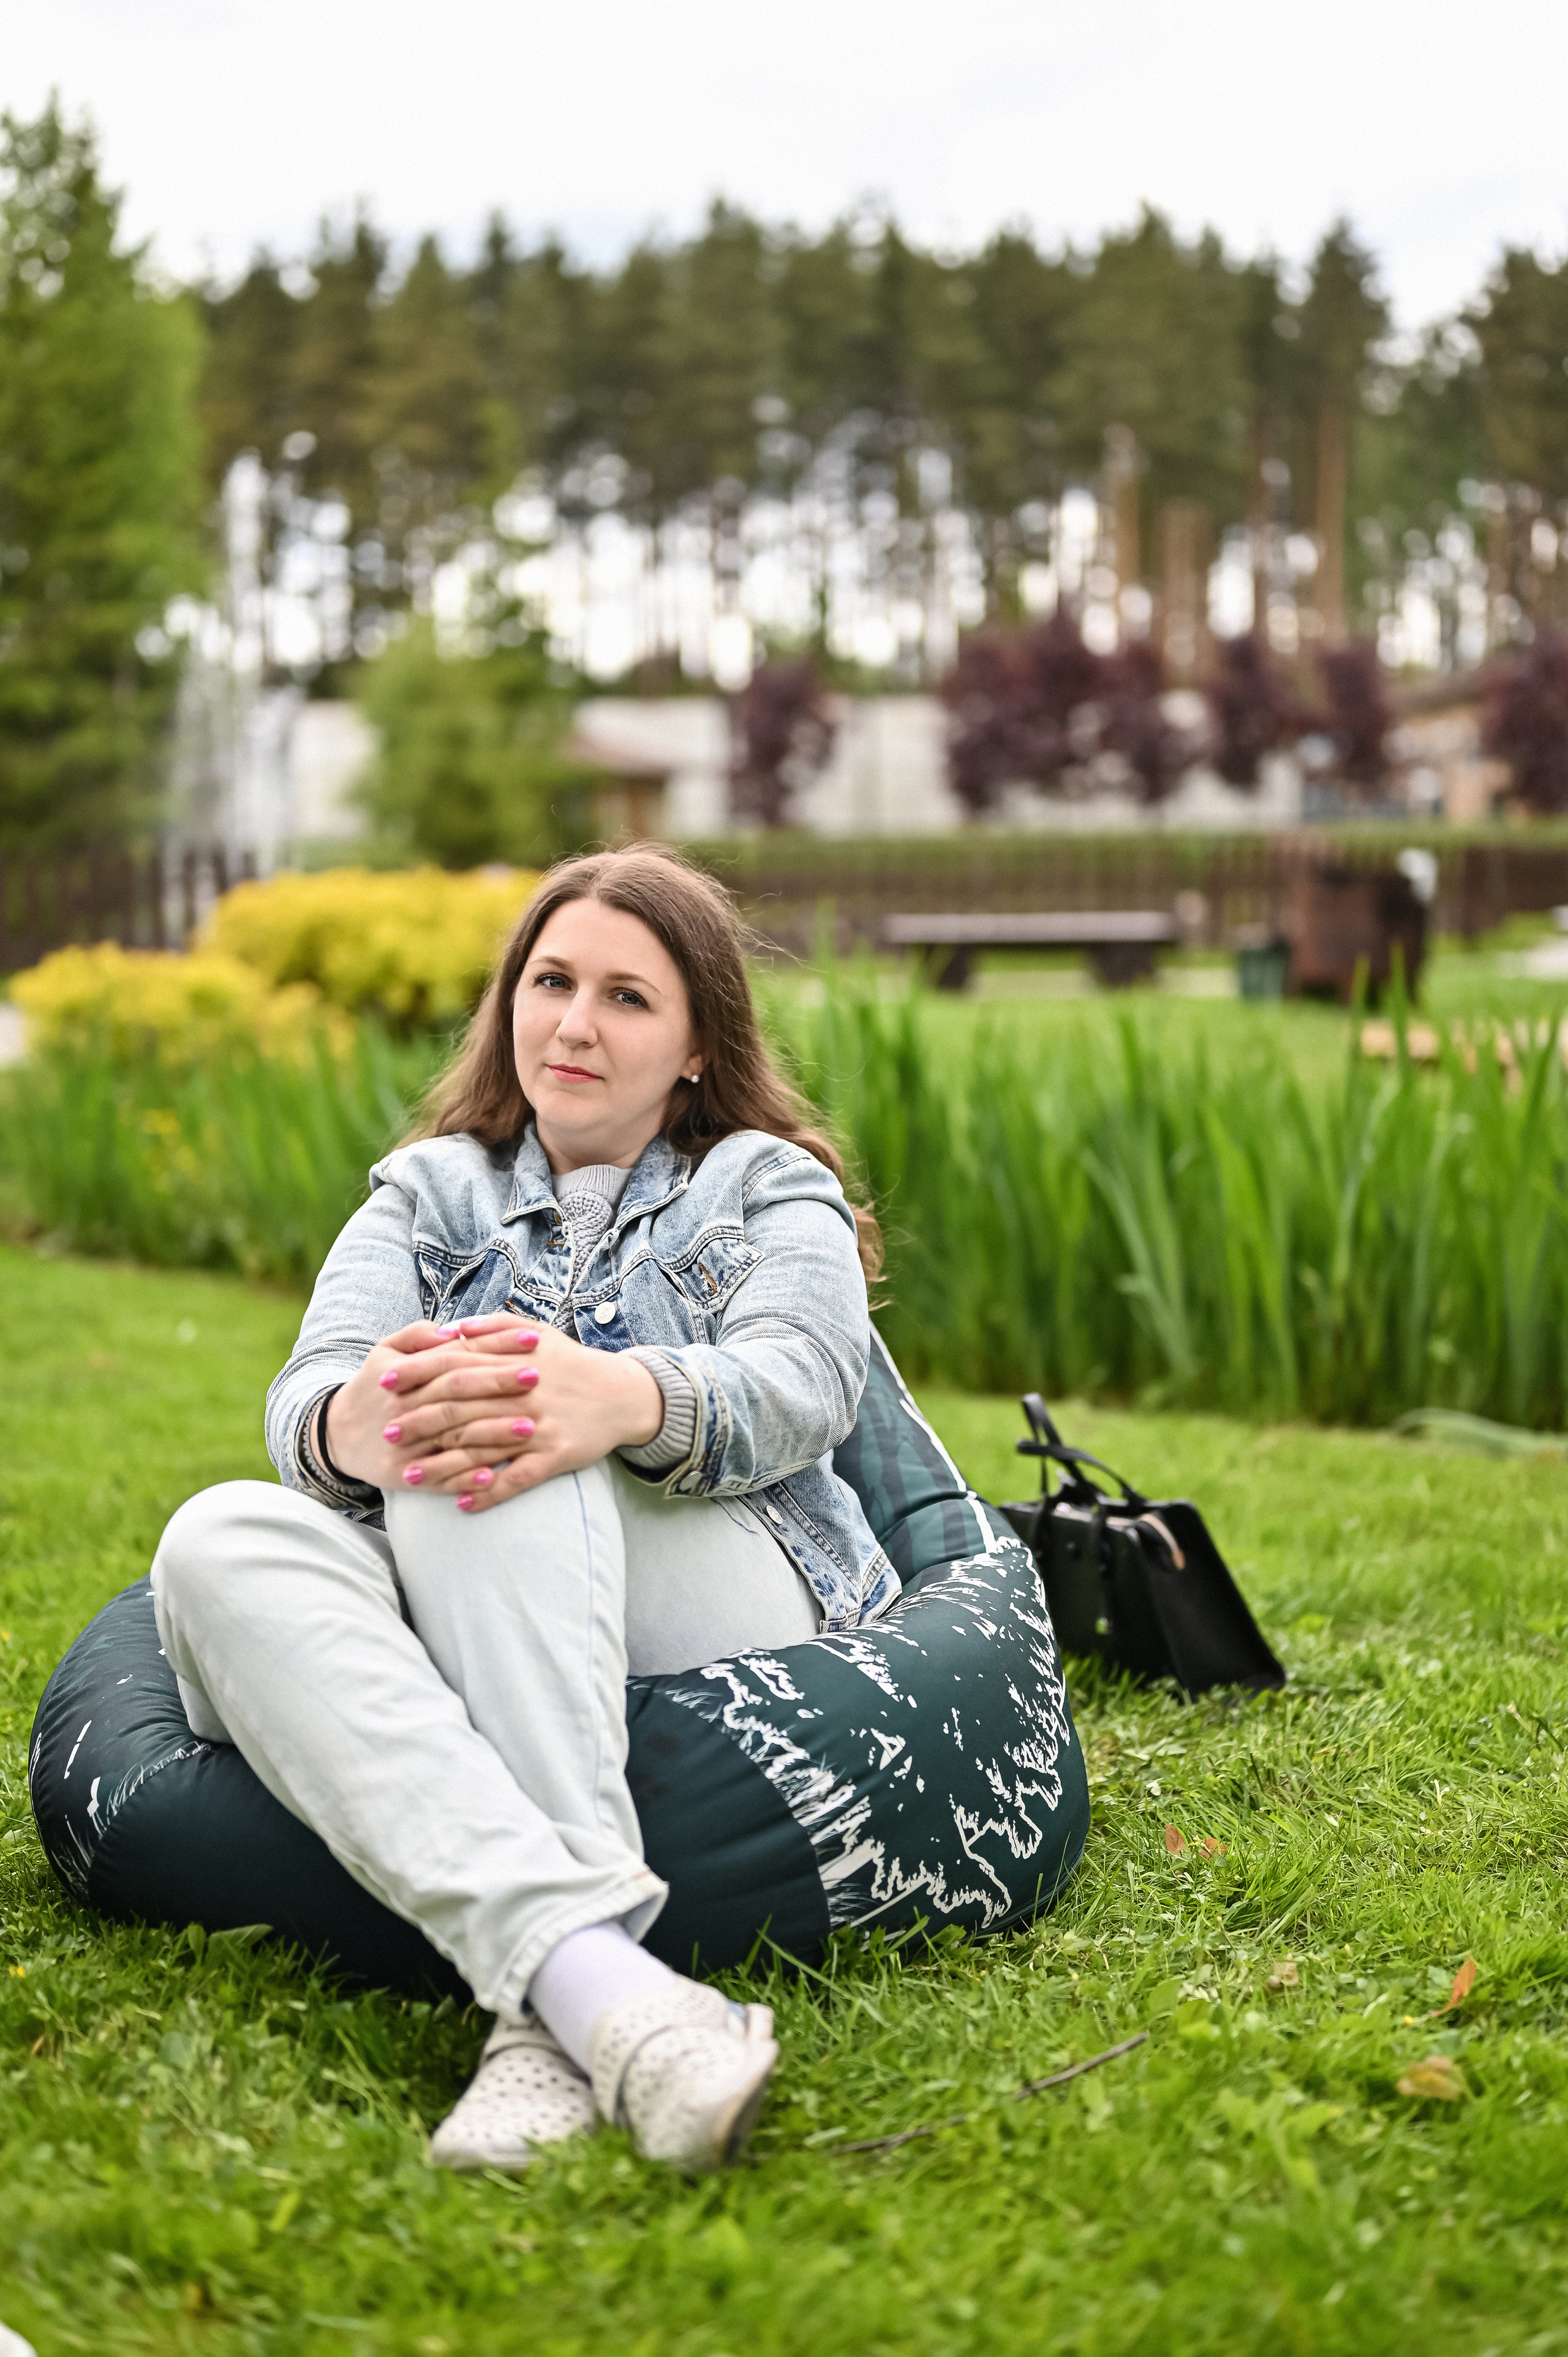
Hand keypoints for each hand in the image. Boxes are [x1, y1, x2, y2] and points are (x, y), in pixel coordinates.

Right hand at [322, 1317, 540, 1489]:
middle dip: (498, 1384)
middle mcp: (405, 1407)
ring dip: (491, 1435)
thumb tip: (454, 1329)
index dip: (495, 1346)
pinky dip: (464, 1478)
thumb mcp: (385, 1352)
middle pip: (457, 1394)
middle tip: (538, 1378)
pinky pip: (438, 1479)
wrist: (337, 1435)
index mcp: (406, 1374)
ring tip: (530, 1428)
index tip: (533, 1339)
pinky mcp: (402, 1476)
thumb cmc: (375, 1387)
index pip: (457, 1356)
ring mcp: (405, 1444)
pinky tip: (494, 1476)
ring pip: (452, 1438)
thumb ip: (418, 1335)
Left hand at [327, 1313, 664, 1511]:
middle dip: (420, 1420)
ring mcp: (538, 1428)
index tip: (385, 1380)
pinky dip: (489, 1492)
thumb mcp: (536, 1333)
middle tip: (388, 1431)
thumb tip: (450, 1329)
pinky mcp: (555, 1457)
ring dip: (443, 1465)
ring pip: (482, 1449)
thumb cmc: (571, 1363)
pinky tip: (462, 1503)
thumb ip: (492, 1328)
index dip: (417, 1373)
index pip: (455, 1364)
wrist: (623, 1394)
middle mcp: (522, 1395)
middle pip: (461, 1408)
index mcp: (513, 1361)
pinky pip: (517, 1479)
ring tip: (409, 1477)